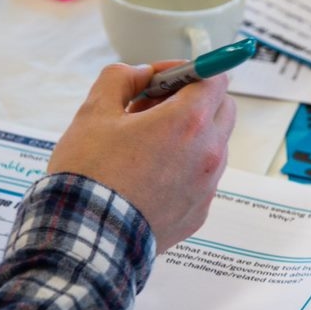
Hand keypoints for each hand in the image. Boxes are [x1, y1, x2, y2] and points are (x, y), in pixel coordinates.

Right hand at [48, 62, 236, 250]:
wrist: (87, 238)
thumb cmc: (90, 173)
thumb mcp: (94, 111)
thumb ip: (121, 78)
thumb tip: (141, 73)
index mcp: (189, 121)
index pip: (216, 78)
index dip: (190, 71)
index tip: (164, 79)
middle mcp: (209, 153)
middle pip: (223, 109)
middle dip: (194, 100)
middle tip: (153, 109)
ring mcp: (207, 186)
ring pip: (214, 145)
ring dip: (190, 136)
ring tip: (146, 146)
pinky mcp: (200, 212)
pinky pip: (203, 179)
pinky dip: (185, 169)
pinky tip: (149, 177)